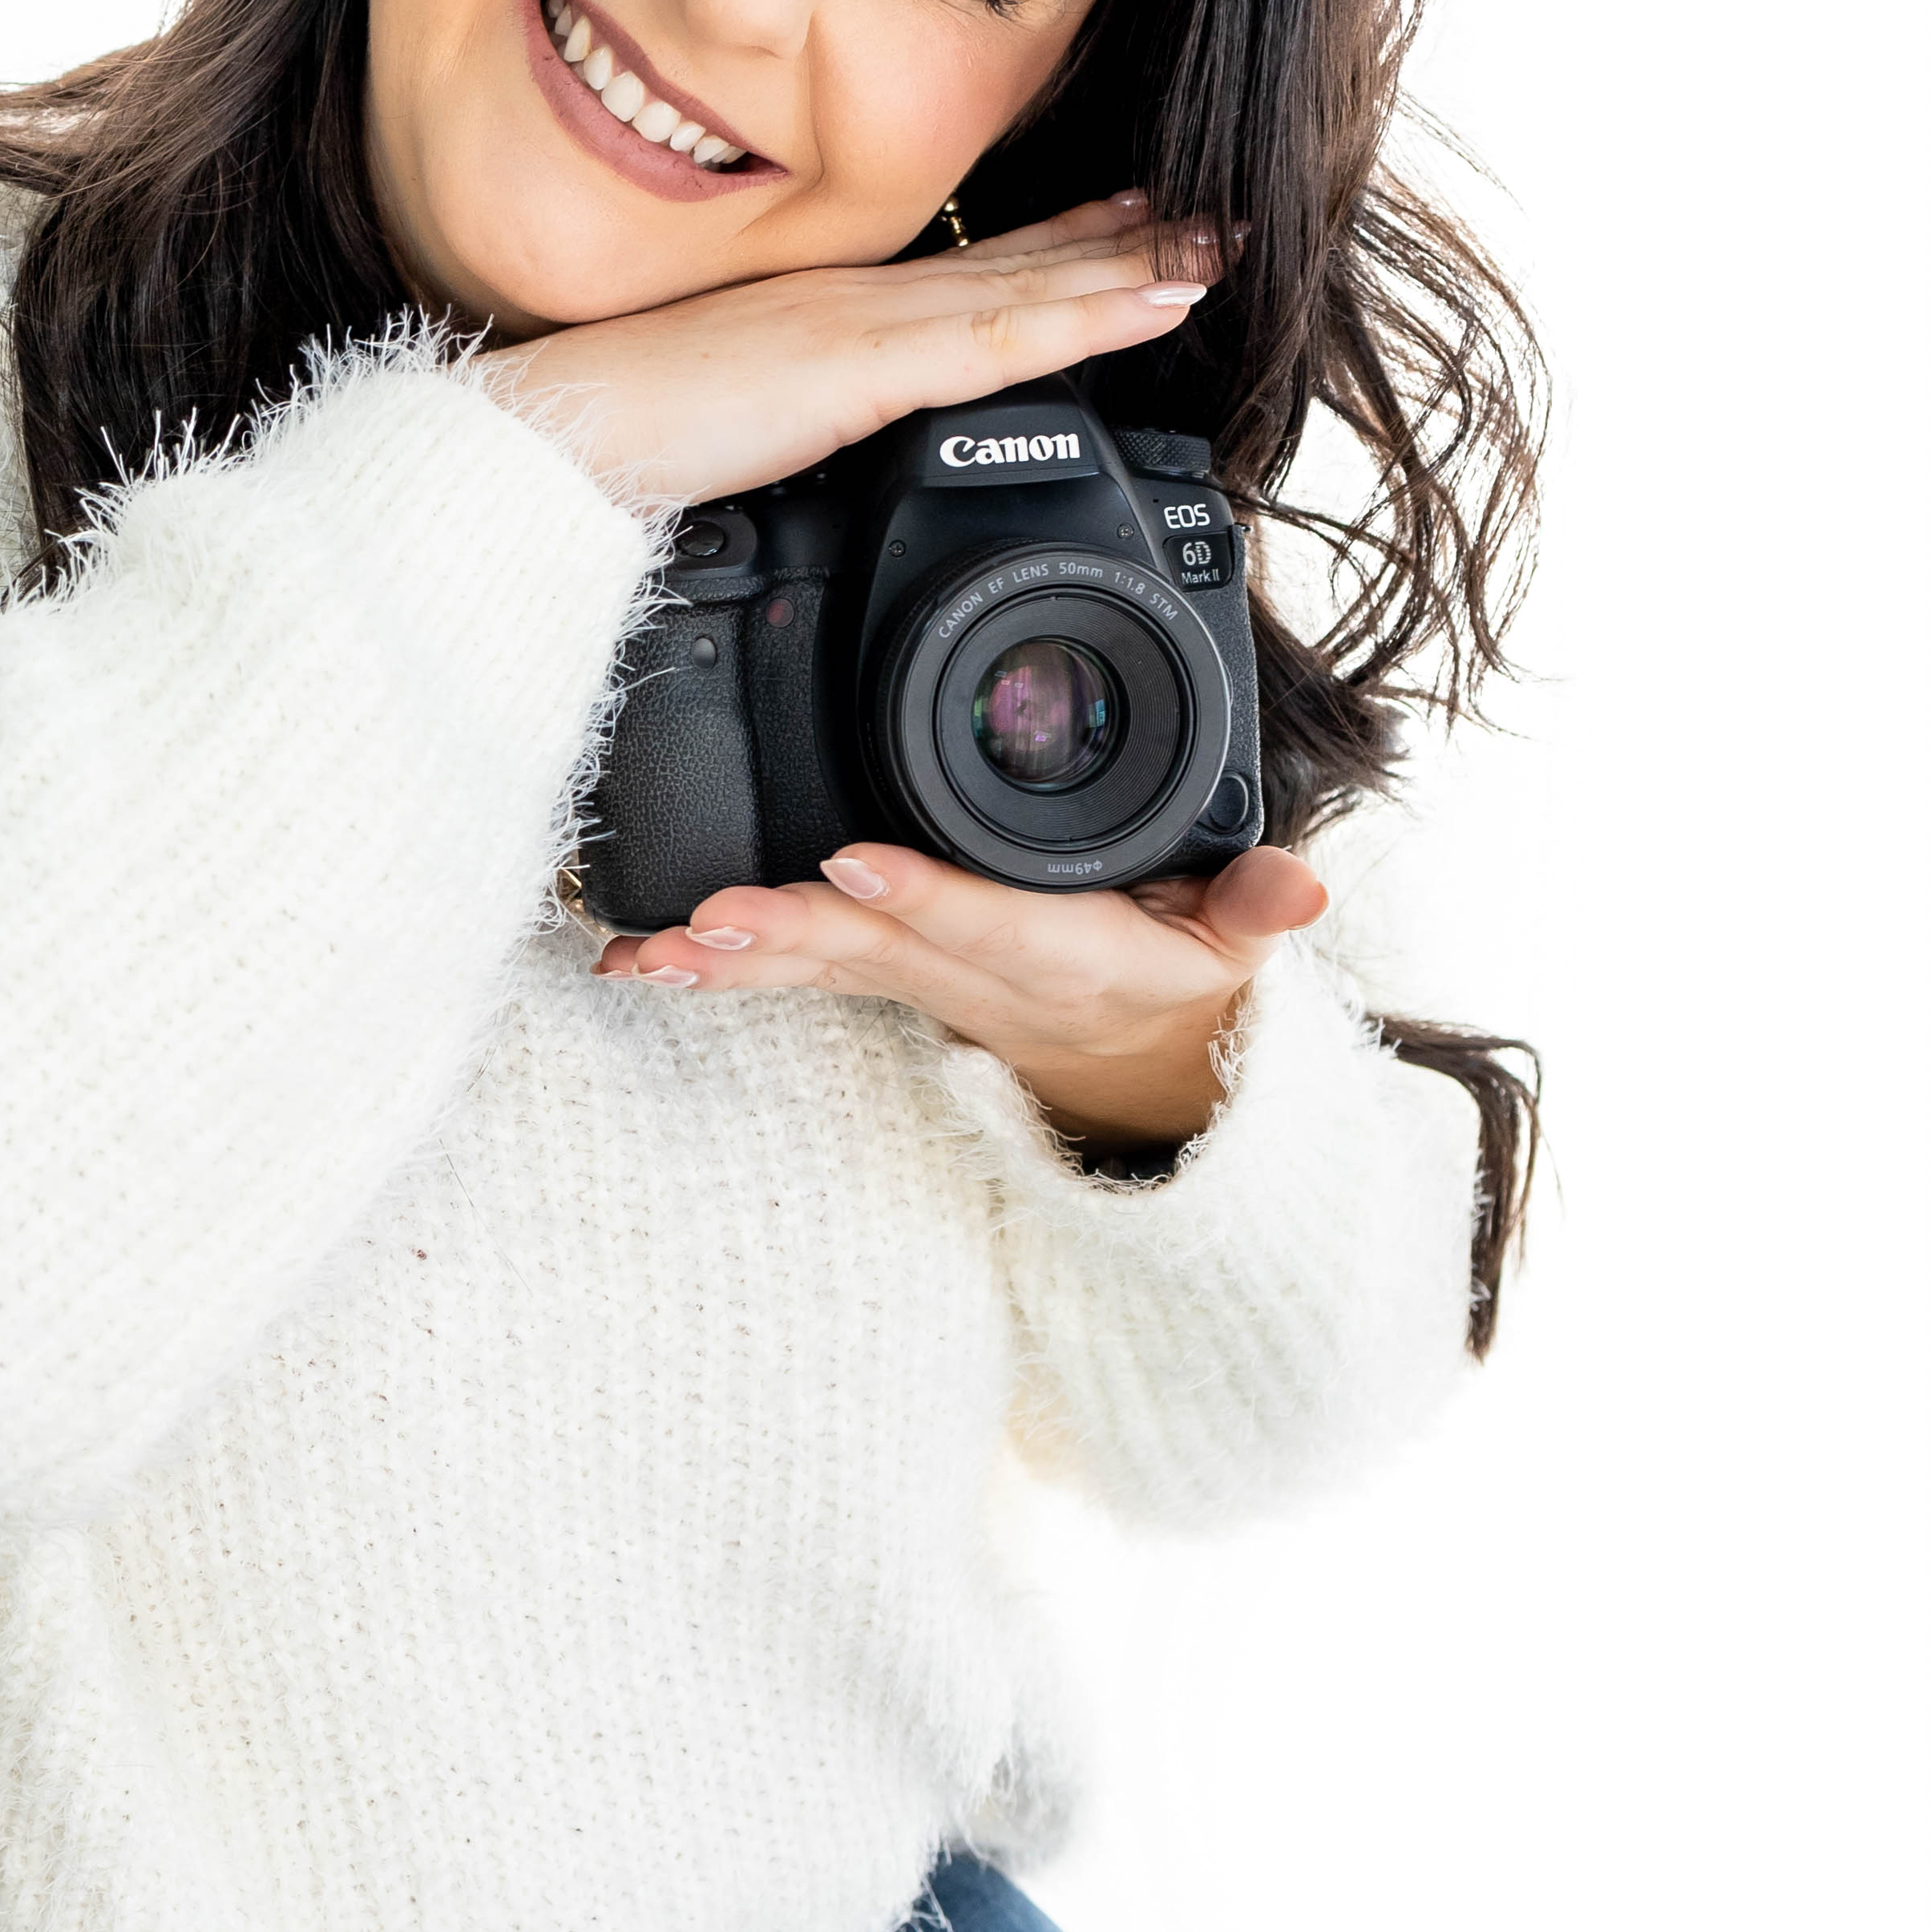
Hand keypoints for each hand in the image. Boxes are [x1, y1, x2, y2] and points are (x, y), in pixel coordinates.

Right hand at [473, 191, 1224, 513]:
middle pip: (1012, 264)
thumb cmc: (605, 448)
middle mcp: (850, 301)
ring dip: (1130, 265)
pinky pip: (998, 338)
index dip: (1055, 245)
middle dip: (1117, 237)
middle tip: (1213, 210)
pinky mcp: (856, 367)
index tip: (1130, 220)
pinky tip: (1155, 299)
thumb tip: (814, 464)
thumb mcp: (722, 438)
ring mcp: (856, 326)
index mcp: (820, 319)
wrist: (542, 447)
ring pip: (1026, 288)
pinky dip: (1086, 312)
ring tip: (1219, 244)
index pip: (961, 275)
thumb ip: (787, 437)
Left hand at [591, 837, 1331, 1150]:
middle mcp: (975, 981)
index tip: (853, 858)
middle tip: (712, 919)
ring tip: (651, 953)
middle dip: (793, 934)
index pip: (991, 922)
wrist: (1136, 1072)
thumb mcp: (1236, 952)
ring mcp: (917, 990)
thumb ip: (1259, 909)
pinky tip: (628, 962)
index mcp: (1064, 957)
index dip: (925, 895)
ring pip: (816, 969)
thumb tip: (1302, 886)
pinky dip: (709, 970)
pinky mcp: (874, 987)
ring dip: (730, 963)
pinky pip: (785, 980)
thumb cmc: (1172, 976)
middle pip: (877, 952)